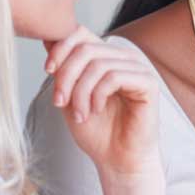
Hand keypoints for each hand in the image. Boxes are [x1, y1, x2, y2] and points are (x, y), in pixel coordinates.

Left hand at [44, 27, 160, 180]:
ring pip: (97, 64)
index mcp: (107, 57)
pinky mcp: (148, 83)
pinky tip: (95, 110)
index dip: (60, 48)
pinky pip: (114, 77)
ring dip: (80, 92)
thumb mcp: (69, 95)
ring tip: (79, 114)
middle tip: (59, 101)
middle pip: (85, 48)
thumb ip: (63, 69)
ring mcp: (138, 69)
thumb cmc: (97, 131)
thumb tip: (47, 38)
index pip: (81, 33)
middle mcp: (124, 58)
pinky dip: (97, 95)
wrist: (117, 160)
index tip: (48, 71)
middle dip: (66, 75)